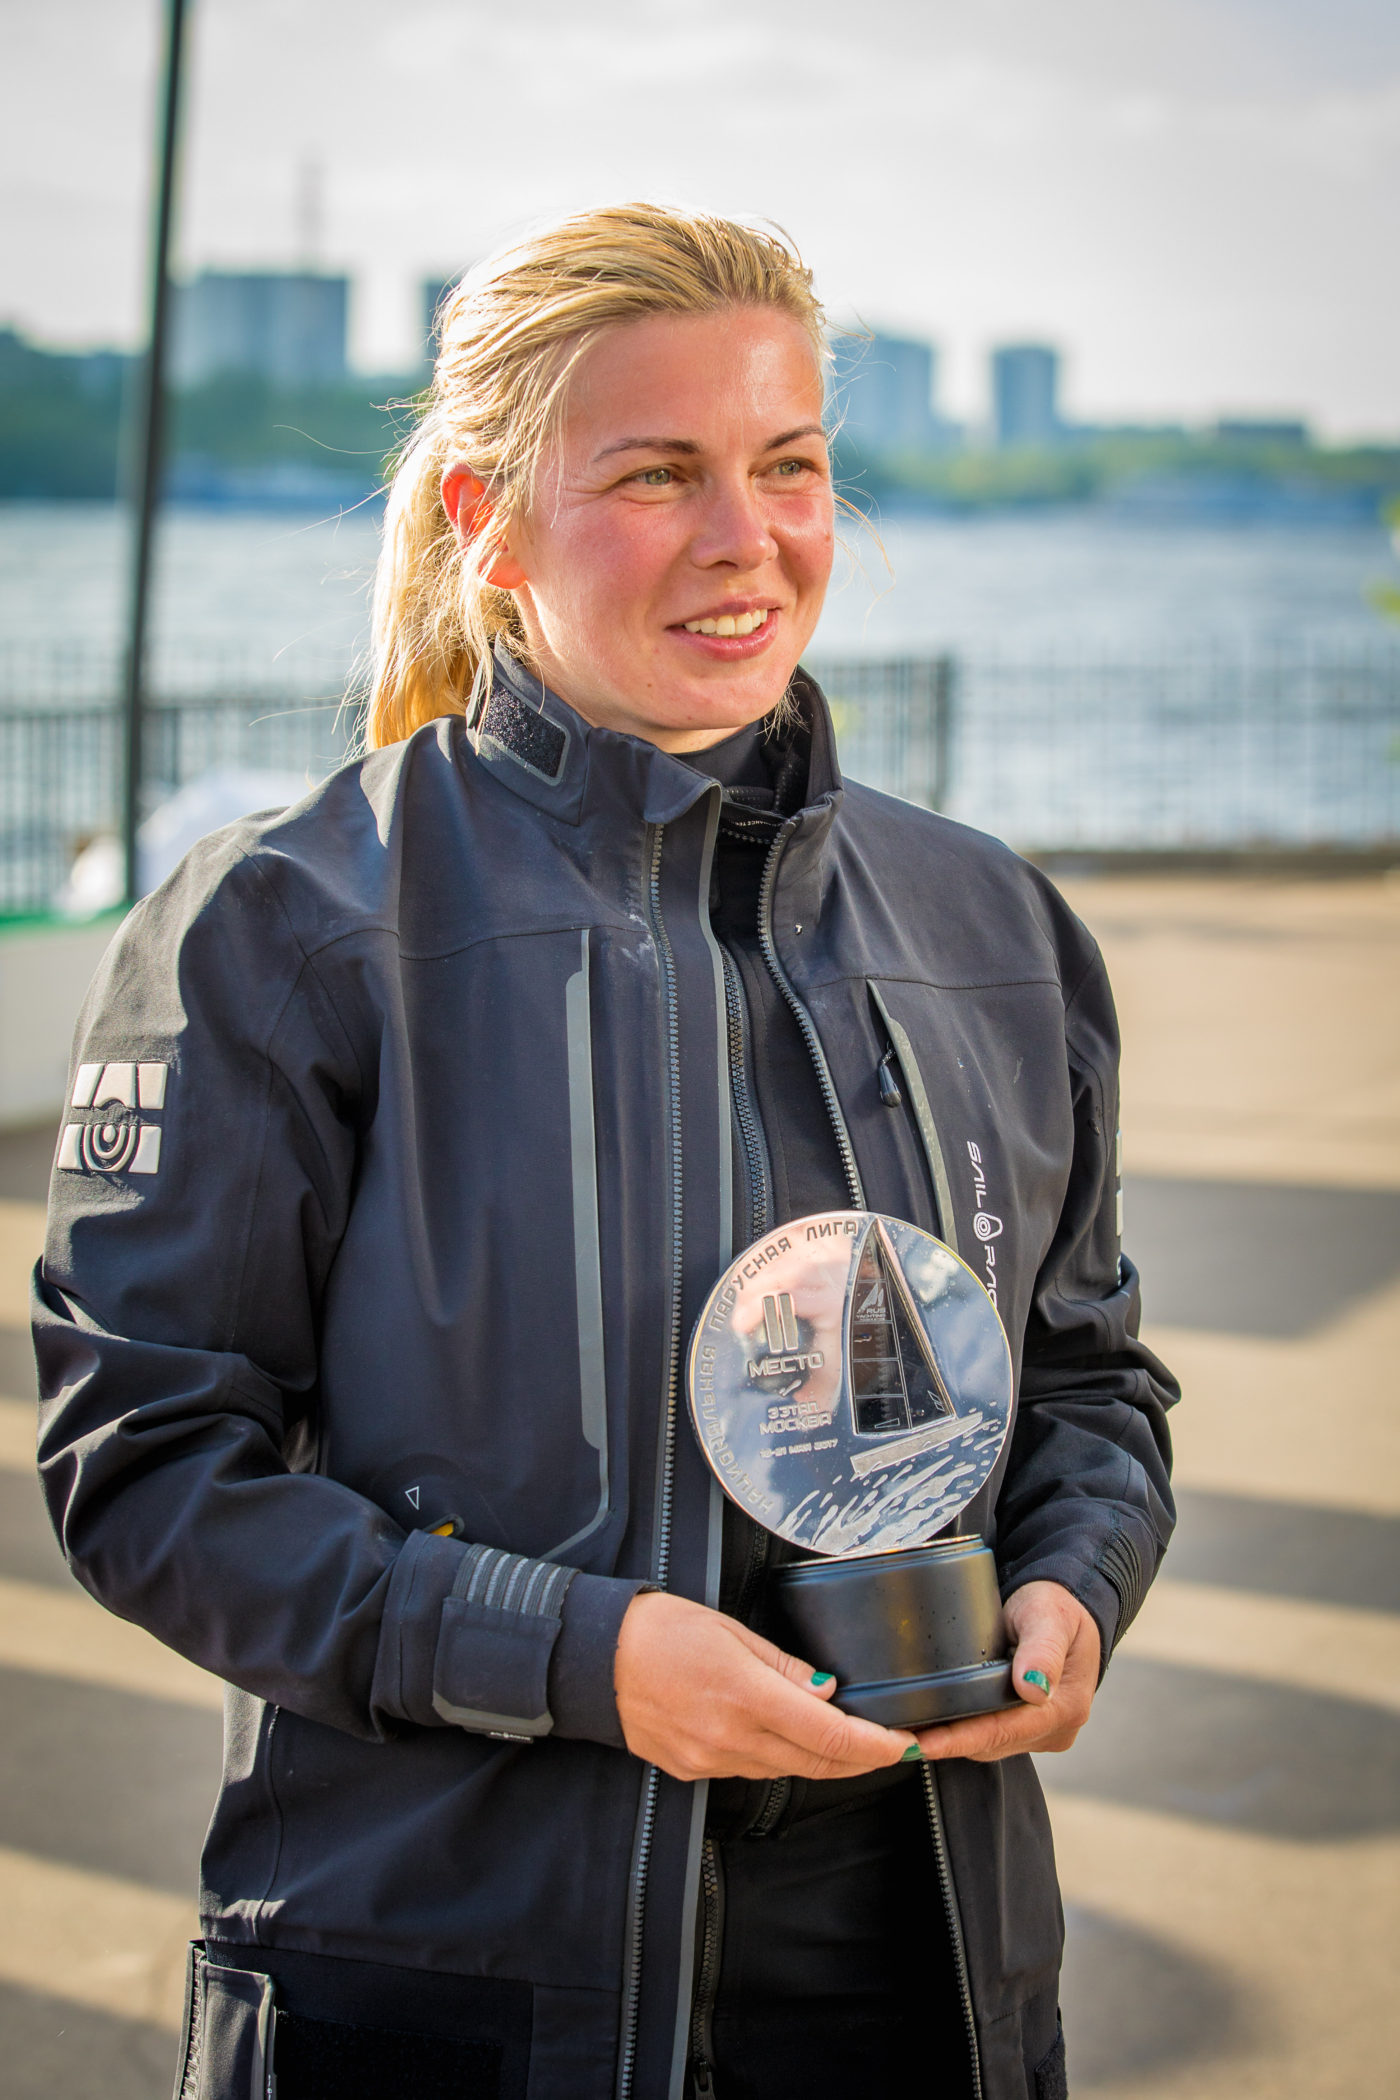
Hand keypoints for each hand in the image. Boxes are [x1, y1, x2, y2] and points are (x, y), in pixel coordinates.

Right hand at [614, 1590, 917, 1783]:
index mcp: (748, 1698)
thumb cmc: (663, 1629)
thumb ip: (786, 1668)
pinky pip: (752, 1771)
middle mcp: (732, 1739)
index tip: (904, 1743)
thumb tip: (829, 1691)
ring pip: (786, 1770)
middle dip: (861, 1759)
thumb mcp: (733, 1632)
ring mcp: (711, 1760)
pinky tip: (787, 1737)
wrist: (597, 1658)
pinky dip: (779, 1757)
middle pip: (816, 1763)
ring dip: (821, 1759)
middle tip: (891, 1747)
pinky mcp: (693, 1770)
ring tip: (846, 1738)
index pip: (831, 1736)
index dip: (876, 1745)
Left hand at [913, 1580, 1100, 1763]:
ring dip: (951, 1739)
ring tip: (907, 1733)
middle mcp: (1055, 1729)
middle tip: (899, 1739)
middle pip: (992, 1743)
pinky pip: (989, 1735)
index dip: (960, 1739)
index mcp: (1066, 1707)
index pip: (1004, 1731)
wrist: (1063, 1606)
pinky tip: (932, 1723)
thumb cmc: (1055, 1605)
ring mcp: (1041, 1732)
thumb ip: (1043, 1648)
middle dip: (947, 1743)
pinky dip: (962, 1730)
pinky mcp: (1026, 1728)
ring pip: (987, 1744)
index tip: (922, 1743)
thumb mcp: (1050, 1615)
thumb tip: (1033, 1689)